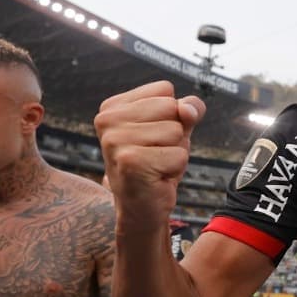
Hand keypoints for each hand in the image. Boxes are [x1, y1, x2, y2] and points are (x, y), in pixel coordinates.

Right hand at [96, 81, 205, 233]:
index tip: (155, 136)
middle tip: (156, 154)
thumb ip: (187, 111)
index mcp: (113, 106)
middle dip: (176, 134)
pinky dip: (175, 168)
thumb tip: (188, 109)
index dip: (172, 114)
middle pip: (172, 108)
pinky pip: (178, 155)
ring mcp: (115, 140)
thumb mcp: (175, 131)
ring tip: (156, 165)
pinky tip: (156, 177)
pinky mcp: (131, 161)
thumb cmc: (157, 165)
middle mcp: (107, 120)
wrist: (141, 207)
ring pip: (176, 132)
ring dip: (175, 152)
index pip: (165, 90)